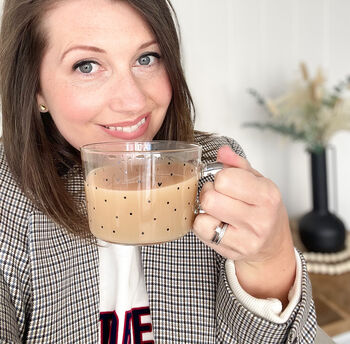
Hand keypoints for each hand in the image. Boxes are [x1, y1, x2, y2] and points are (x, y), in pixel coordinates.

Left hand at [192, 146, 295, 305]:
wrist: (272, 244)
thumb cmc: (262, 208)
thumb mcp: (257, 181)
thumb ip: (237, 164)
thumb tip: (222, 151)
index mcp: (267, 195)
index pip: (226, 179)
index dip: (220, 177)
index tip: (227, 182)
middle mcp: (259, 219)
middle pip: (211, 198)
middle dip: (209, 192)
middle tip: (218, 195)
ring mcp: (246, 239)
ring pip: (203, 217)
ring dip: (205, 210)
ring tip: (217, 210)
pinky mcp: (232, 251)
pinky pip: (201, 231)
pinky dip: (203, 225)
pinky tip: (215, 223)